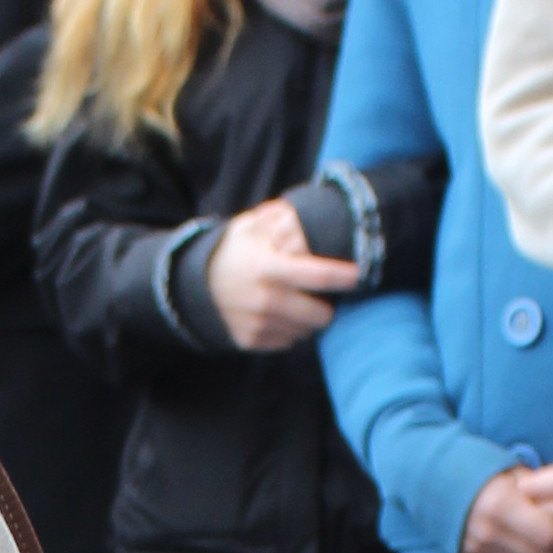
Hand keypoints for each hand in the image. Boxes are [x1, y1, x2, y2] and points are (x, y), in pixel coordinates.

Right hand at [202, 200, 362, 352]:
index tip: (357, 275)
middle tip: (322, 297)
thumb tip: (302, 211)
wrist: (194, 284)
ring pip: (306, 331)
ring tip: (297, 304)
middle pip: (320, 314)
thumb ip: (277, 218)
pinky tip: (279, 315)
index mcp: (268, 267)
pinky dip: (289, 330)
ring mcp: (258, 323)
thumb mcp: (249, 227)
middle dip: (328, 307)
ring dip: (308, 320)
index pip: (318, 276)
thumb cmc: (231, 252)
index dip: (344, 277)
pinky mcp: (251, 340)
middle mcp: (266, 299)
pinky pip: (287, 341)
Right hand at [459, 450, 552, 552]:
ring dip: (537, 552)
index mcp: (503, 504)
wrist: (429, 476)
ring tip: (539, 535)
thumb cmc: (475, 466)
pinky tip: (516, 538)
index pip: (551, 534)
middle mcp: (490, 530)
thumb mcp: (510, 469)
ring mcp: (478, 546)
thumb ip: (538, 489)